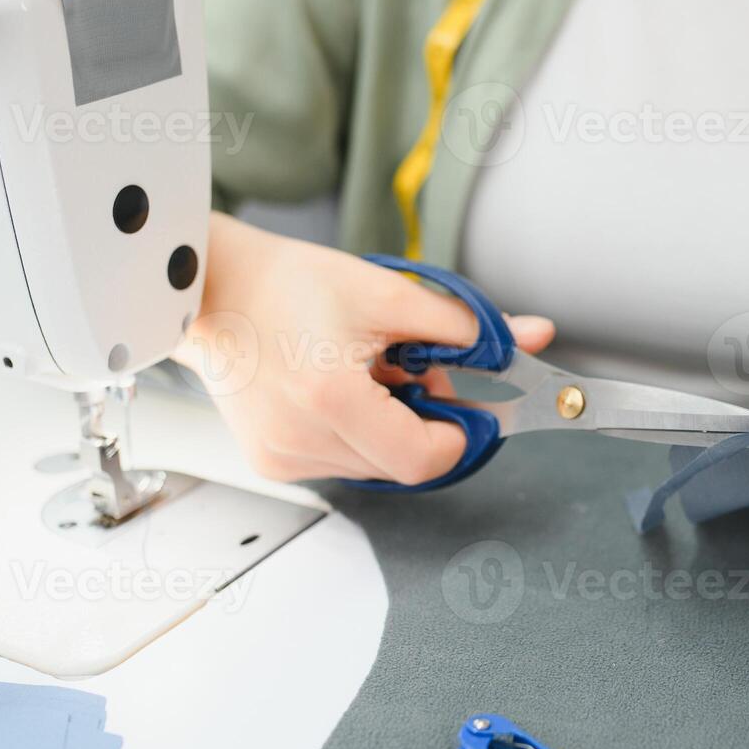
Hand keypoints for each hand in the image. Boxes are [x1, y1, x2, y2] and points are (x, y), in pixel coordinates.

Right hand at [174, 213, 554, 483]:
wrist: (214, 290)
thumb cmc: (290, 283)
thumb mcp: (389, 295)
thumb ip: (468, 326)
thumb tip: (534, 338)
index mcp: (331, 400)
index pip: (425, 459)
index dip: (461, 435)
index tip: (468, 403)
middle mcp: (301, 441)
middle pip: (404, 464)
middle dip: (424, 422)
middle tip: (409, 368)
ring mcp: (282, 458)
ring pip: (375, 466)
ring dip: (389, 427)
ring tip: (363, 372)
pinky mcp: (271, 462)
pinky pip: (342, 461)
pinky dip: (355, 431)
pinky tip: (332, 388)